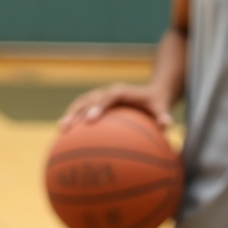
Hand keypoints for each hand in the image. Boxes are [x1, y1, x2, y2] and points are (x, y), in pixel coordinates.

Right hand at [58, 83, 172, 132]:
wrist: (152, 91)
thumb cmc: (157, 102)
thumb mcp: (163, 106)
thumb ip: (163, 115)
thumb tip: (166, 125)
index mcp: (121, 91)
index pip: (107, 96)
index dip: (98, 106)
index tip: (91, 119)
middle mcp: (108, 92)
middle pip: (87, 99)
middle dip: (76, 111)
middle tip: (67, 126)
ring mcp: (100, 97)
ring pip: (81, 103)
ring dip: (70, 114)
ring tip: (61, 130)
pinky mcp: (97, 103)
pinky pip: (83, 109)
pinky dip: (74, 119)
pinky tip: (67, 136)